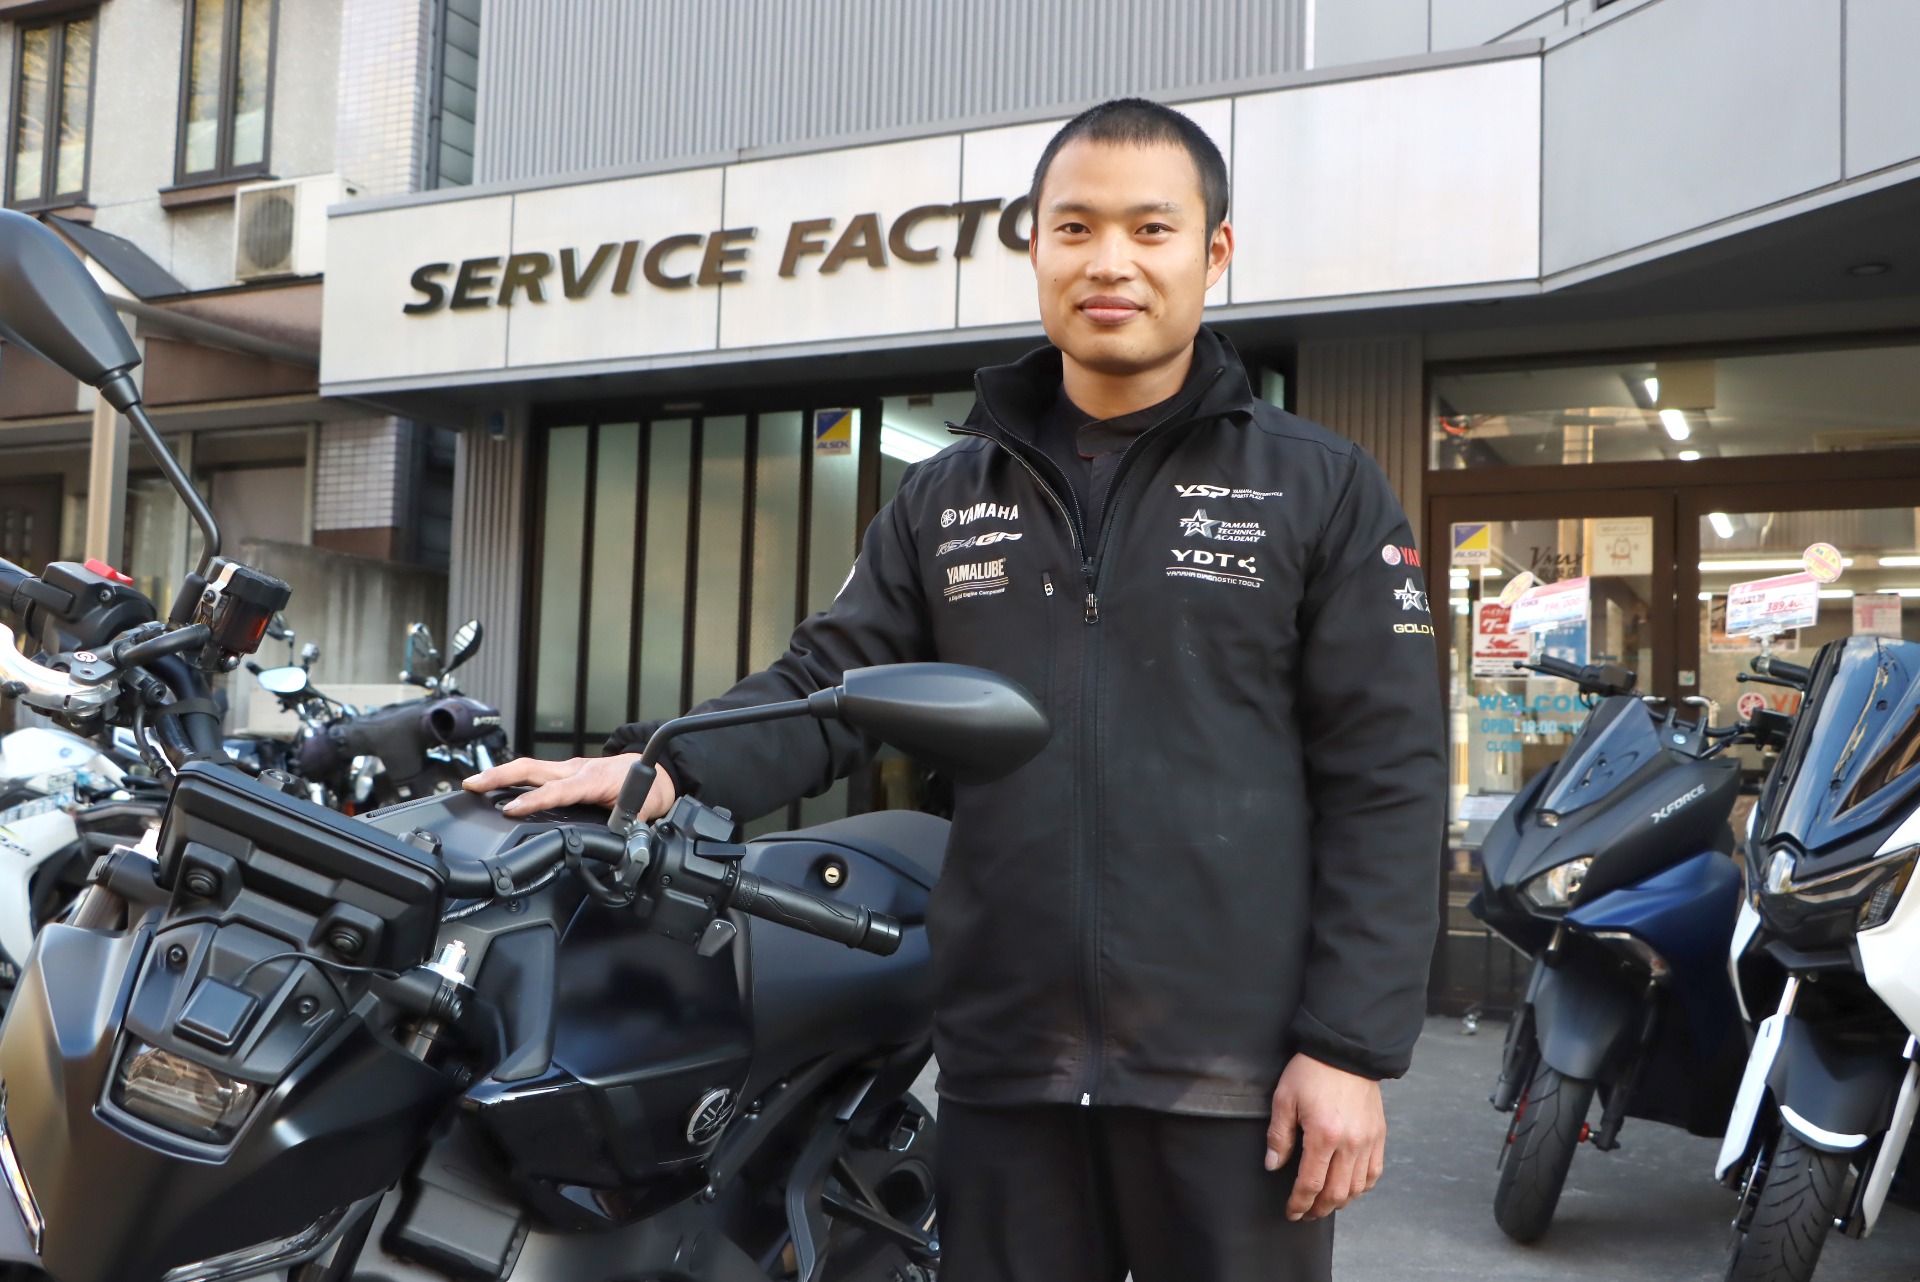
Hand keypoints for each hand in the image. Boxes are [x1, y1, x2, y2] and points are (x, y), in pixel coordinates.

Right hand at [463, 752, 677, 819]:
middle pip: (530, 769)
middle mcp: (576, 770)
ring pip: (529, 767)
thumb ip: (625, 828)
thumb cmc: (648, 788)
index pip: (556, 791)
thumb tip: (617, 846)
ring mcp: (570, 768)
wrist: (658, 767)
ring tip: (473, 784)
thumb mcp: (641, 812)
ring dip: (499, 775)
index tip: (510, 810)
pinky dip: (513, 777)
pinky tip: (498, 786)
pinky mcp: (567, 771)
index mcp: (592, 780)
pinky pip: (536, 772)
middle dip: (498, 776)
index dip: (533, 801)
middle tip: (471, 785)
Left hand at [1266, 1053, 1386, 1220]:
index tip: (1291, 1212)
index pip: (1310, 1183)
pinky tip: (1349, 1188)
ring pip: (1357, 1188)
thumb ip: (1279, 1136)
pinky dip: (1361, 1188)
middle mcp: (1350, 1144)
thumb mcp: (1285, 1098)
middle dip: (1319, 1209)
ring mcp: (1368, 1141)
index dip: (1299, 1203)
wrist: (1345, 1051)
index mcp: (1323, 1135)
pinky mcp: (1379, 1135)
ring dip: (1339, 1202)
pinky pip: (1374, 1173)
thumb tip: (1273, 1165)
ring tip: (1324, 1204)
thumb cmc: (1311, 1072)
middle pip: (1336, 1193)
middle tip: (1306, 1213)